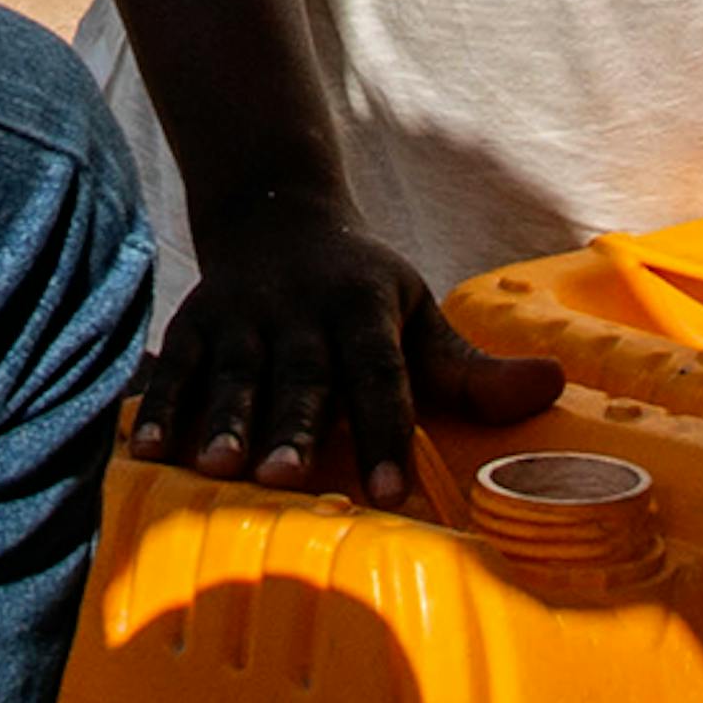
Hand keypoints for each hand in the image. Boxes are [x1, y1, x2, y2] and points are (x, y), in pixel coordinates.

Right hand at [129, 198, 555, 504]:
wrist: (277, 212)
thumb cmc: (362, 291)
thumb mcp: (418, 316)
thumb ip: (473, 370)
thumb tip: (556, 388)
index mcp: (363, 307)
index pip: (379, 373)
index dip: (384, 430)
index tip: (389, 490)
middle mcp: (300, 310)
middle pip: (299, 375)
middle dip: (292, 426)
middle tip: (287, 477)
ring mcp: (241, 315)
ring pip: (231, 374)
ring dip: (223, 421)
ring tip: (217, 469)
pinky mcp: (191, 323)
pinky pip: (172, 369)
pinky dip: (159, 410)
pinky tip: (146, 456)